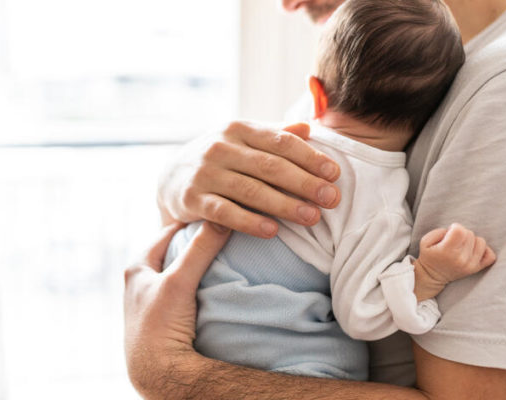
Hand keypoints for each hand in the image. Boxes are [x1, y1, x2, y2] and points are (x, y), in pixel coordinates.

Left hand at [124, 221, 231, 397]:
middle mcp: (139, 282)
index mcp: (136, 268)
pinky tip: (210, 286)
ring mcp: (151, 301)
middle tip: (220, 234)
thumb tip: (222, 219)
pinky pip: (182, 291)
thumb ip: (200, 249)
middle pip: (172, 251)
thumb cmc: (160, 325)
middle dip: (194, 243)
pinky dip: (195, 285)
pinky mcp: (162, 318)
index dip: (190, 223)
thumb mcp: (179, 281)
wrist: (158, 372)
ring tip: (219, 258)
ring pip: (177, 272)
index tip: (214, 215)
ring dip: (195, 265)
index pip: (167, 232)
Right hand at [157, 121, 340, 237]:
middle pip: (270, 166)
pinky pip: (224, 212)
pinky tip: (272, 231)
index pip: (281, 142)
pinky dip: (249, 222)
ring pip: (250, 190)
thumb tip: (309, 127)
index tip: (334, 174)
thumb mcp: (243, 141)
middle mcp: (220, 147)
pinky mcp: (191, 199)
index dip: (310, 158)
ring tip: (312, 218)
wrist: (171, 178)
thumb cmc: (221, 160)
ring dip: (284, 205)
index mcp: (239, 129)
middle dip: (304, 183)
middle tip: (332, 199)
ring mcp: (205, 173)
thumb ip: (275, 135)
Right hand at [413, 223, 495, 300]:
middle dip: (462, 234)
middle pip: (470, 234)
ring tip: (462, 246)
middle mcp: (460, 259)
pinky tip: (473, 251)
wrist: (432, 276)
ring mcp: (470, 265)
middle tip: (454, 241)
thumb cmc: (429, 255)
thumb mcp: (425, 241)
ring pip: (481, 242)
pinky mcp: (476, 269)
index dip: (454, 227)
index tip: (449, 232)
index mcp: (446, 251)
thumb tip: (456, 231)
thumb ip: (440, 231)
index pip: (460, 230)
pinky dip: (484, 251)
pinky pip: (490, 256)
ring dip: (472, 241)